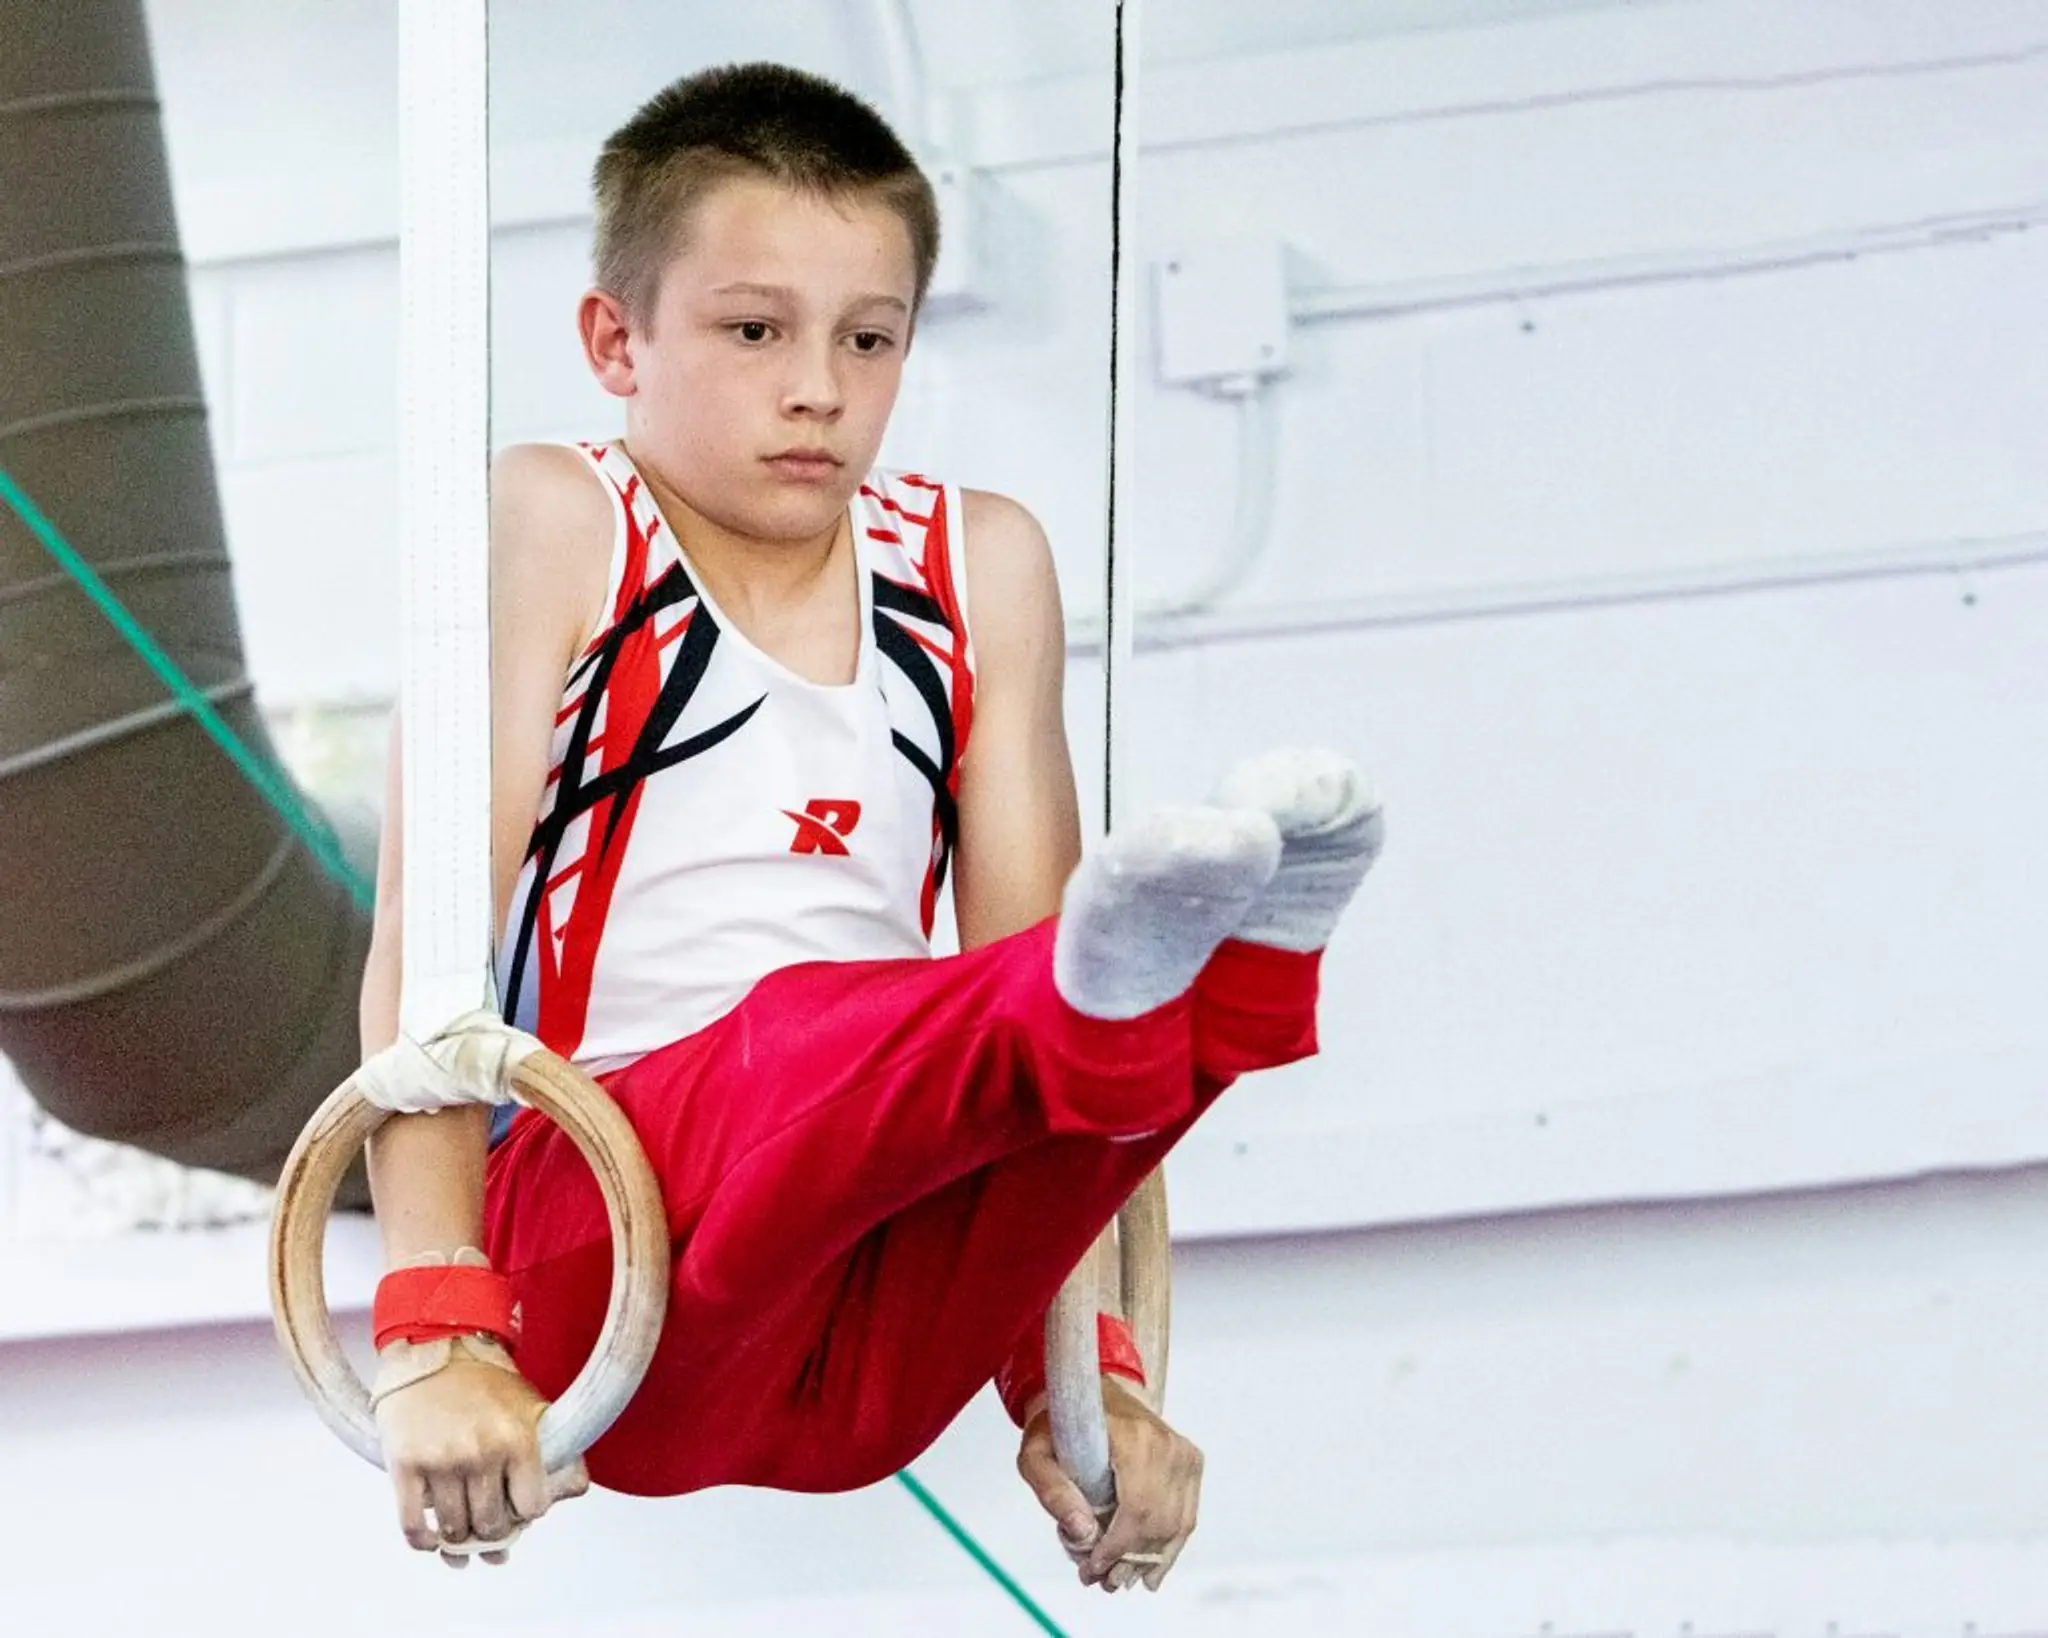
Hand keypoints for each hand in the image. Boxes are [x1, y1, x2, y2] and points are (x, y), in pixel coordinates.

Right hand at [374, 1346, 587, 1565]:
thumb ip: (555, 1450)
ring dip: (460, 1541)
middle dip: (494, 1532)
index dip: (526, 1513)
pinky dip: (425, 1542)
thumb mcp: (533, 1407)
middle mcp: (481, 1451)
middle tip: (490, 1526)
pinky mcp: (405, 1464)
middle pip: (492, 1524)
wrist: (436, 1346)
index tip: (519, 1508)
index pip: (531, 1508)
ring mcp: (441, 1460)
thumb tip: (567, 1494)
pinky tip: (433, 1540)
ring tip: (464, 1536)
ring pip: (455, 1529)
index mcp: (519, 1438)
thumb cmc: (486, 1381)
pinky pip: (413, 1525)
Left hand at [1015, 1375, 1202, 1593]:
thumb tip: (1080, 1532)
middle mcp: (1166, 1444)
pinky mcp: (1190, 1462)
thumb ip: (1052, 1491)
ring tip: (1121, 1580)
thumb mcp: (1037, 1452)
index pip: (1135, 1507)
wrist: (1094, 1393)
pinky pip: (1187, 1517)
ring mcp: (1183, 1453)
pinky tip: (1152, 1572)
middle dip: (1129, 1560)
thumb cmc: (1062, 1424)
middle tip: (1102, 1582)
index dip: (1116, 1547)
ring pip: (1176, 1525)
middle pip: (1157, 1521)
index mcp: (1132, 1437)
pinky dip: (1170, 1548)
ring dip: (1149, 1561)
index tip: (1092, 1569)